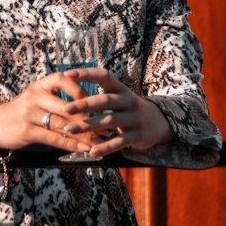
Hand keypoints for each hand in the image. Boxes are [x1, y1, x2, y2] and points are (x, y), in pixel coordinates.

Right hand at [0, 70, 115, 156]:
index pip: (63, 79)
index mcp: (40, 85)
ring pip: (62, 124)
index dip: (80, 89)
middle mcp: (34, 96)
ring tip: (99, 141)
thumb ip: (60, 98)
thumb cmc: (24, 111)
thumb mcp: (39, 97)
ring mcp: (29, 113)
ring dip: (83, 134)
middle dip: (88, 118)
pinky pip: (53, 138)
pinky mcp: (26, 130)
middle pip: (66, 107)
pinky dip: (70, 144)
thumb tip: (89, 104)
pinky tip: (83, 149)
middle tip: (107, 126)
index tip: (96, 100)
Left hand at [56, 67, 172, 156]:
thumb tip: (71, 86)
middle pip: (105, 100)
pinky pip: (120, 142)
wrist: (160, 122)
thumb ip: (100, 93)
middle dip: (84, 104)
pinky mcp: (138, 136)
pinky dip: (106, 147)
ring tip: (70, 129)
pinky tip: (92, 151)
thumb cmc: (129, 108)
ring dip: (89, 126)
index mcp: (121, 88)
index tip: (67, 74)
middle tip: (65, 109)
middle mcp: (128, 101)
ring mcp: (134, 118)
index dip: (86, 74)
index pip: (104, 76)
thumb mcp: (119, 96)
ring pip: (110, 121)